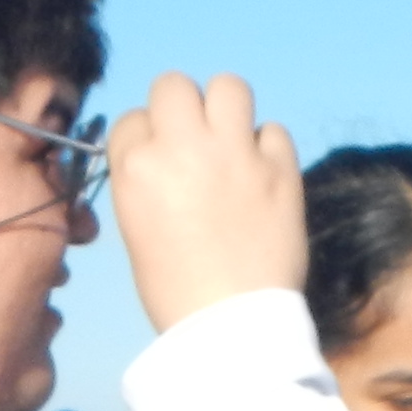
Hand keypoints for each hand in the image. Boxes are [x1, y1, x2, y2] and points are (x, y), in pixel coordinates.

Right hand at [107, 71, 305, 334]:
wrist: (230, 325)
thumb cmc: (175, 290)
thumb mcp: (138, 228)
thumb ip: (148, 180)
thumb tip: (167, 154)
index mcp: (135, 168)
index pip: (132, 119)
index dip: (148, 139)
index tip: (161, 164)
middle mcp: (181, 147)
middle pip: (174, 85)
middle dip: (183, 109)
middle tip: (196, 142)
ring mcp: (234, 153)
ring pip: (229, 85)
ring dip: (227, 109)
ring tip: (232, 143)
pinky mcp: (280, 168)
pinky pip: (274, 130)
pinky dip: (268, 148)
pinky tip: (263, 176)